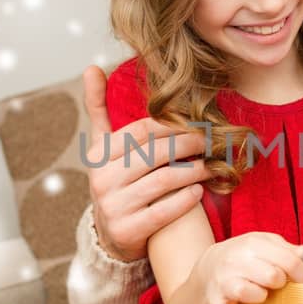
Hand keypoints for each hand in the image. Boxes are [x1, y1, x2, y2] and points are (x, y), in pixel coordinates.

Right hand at [83, 64, 210, 261]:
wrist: (109, 236)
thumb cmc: (116, 181)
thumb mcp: (102, 147)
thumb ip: (99, 108)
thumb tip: (91, 67)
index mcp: (100, 155)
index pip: (142, 130)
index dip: (172, 125)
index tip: (195, 123)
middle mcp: (103, 179)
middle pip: (156, 153)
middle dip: (188, 145)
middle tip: (211, 141)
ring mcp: (114, 206)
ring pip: (163, 180)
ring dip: (194, 171)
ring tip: (211, 166)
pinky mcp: (128, 230)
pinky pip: (163, 211)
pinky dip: (185, 200)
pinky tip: (198, 191)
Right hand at [198, 232, 302, 303]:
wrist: (210, 267)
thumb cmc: (245, 257)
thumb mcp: (266, 245)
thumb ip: (288, 250)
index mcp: (252, 244)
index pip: (288, 260)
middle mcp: (235, 261)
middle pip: (271, 276)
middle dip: (280, 283)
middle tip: (280, 285)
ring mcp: (223, 282)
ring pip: (247, 291)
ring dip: (262, 296)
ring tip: (263, 295)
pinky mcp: (215, 303)